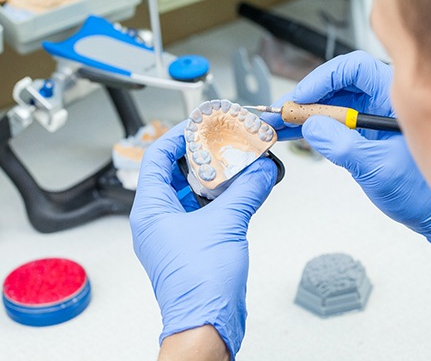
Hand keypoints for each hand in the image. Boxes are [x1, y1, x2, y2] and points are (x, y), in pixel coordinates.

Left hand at [129, 121, 276, 357]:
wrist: (207, 322)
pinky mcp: (192, 243)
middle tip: (223, 141)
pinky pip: (203, 210)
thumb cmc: (199, 285)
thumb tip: (262, 170)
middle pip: (175, 172)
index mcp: (151, 210)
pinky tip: (240, 189)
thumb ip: (247, 191)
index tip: (200, 125)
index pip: (157, 157)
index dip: (178, 136)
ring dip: (213, 177)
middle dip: (201, 156)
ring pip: (191, 192)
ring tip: (235, 161)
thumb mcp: (226, 225)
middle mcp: (158, 219)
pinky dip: (221, 198)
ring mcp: (175, 232)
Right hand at [270, 51, 430, 245]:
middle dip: (303, 100)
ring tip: (276, 125)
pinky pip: (329, 125)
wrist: (429, 213)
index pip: (355, 70)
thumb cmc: (421, 191)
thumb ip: (344, 146)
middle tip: (278, 114)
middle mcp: (380, 103)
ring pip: (328, 106)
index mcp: (395, 99)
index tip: (301, 98)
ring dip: (301, 115)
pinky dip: (308, 129)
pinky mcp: (358, 135)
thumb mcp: (380, 168)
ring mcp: (367, 119)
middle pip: (335, 87)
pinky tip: (289, 133)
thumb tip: (312, 127)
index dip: (323, 79)